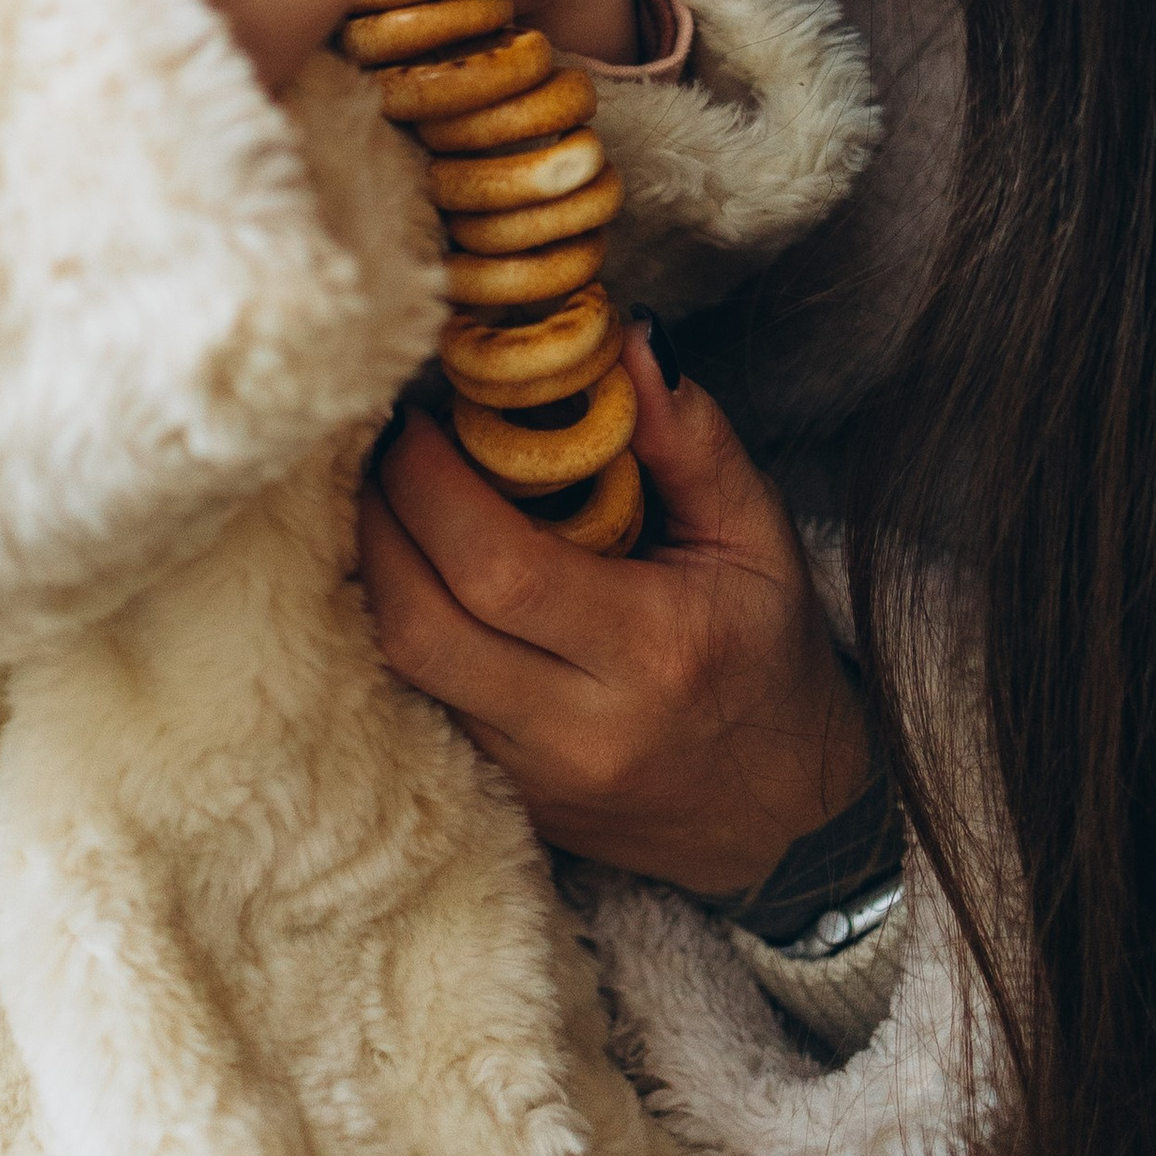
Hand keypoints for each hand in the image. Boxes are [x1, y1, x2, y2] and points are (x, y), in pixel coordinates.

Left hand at [356, 331, 870, 888]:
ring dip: (370, 568)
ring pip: (399, 668)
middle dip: (377, 517)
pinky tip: (402, 567)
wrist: (785, 817)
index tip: (422, 415)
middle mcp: (579, 727)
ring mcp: (530, 776)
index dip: (432, 482)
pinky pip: (413, 702)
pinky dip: (392, 623)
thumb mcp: (757, 538)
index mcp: (652, 650)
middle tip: (382, 443)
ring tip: (382, 493)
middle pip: (418, 621)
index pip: (497, 566)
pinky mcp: (500, 799)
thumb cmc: (769, 656)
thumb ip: (693, 439)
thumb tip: (631, 338)